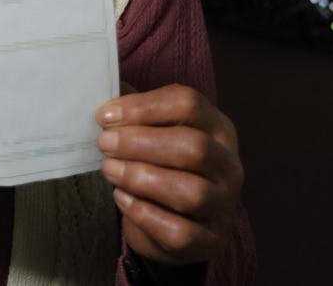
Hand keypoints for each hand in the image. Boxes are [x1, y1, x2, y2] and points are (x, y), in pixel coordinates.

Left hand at [95, 83, 242, 268]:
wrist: (176, 220)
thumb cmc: (161, 164)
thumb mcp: (153, 131)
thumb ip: (133, 110)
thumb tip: (104, 92)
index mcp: (217, 127)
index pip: (188, 104)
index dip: (142, 107)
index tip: (105, 115)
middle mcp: (228, 164)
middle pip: (192, 147)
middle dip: (139, 144)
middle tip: (104, 144)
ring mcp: (224, 205)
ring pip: (189, 192)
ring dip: (140, 178)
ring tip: (110, 170)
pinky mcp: (211, 240)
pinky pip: (179, 232)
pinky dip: (144, 214)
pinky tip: (123, 199)